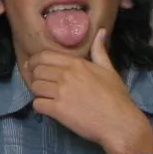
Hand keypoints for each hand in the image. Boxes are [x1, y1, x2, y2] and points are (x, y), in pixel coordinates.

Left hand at [23, 29, 152, 153]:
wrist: (119, 122)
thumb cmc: (116, 96)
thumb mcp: (109, 70)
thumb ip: (99, 51)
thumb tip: (100, 31)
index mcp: (76, 63)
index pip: (44, 56)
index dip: (34, 61)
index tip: (33, 67)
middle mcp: (66, 75)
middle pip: (37, 71)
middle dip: (35, 77)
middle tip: (40, 84)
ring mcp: (60, 92)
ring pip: (35, 87)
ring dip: (37, 92)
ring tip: (45, 97)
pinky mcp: (58, 110)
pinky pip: (37, 104)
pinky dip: (40, 107)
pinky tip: (48, 108)